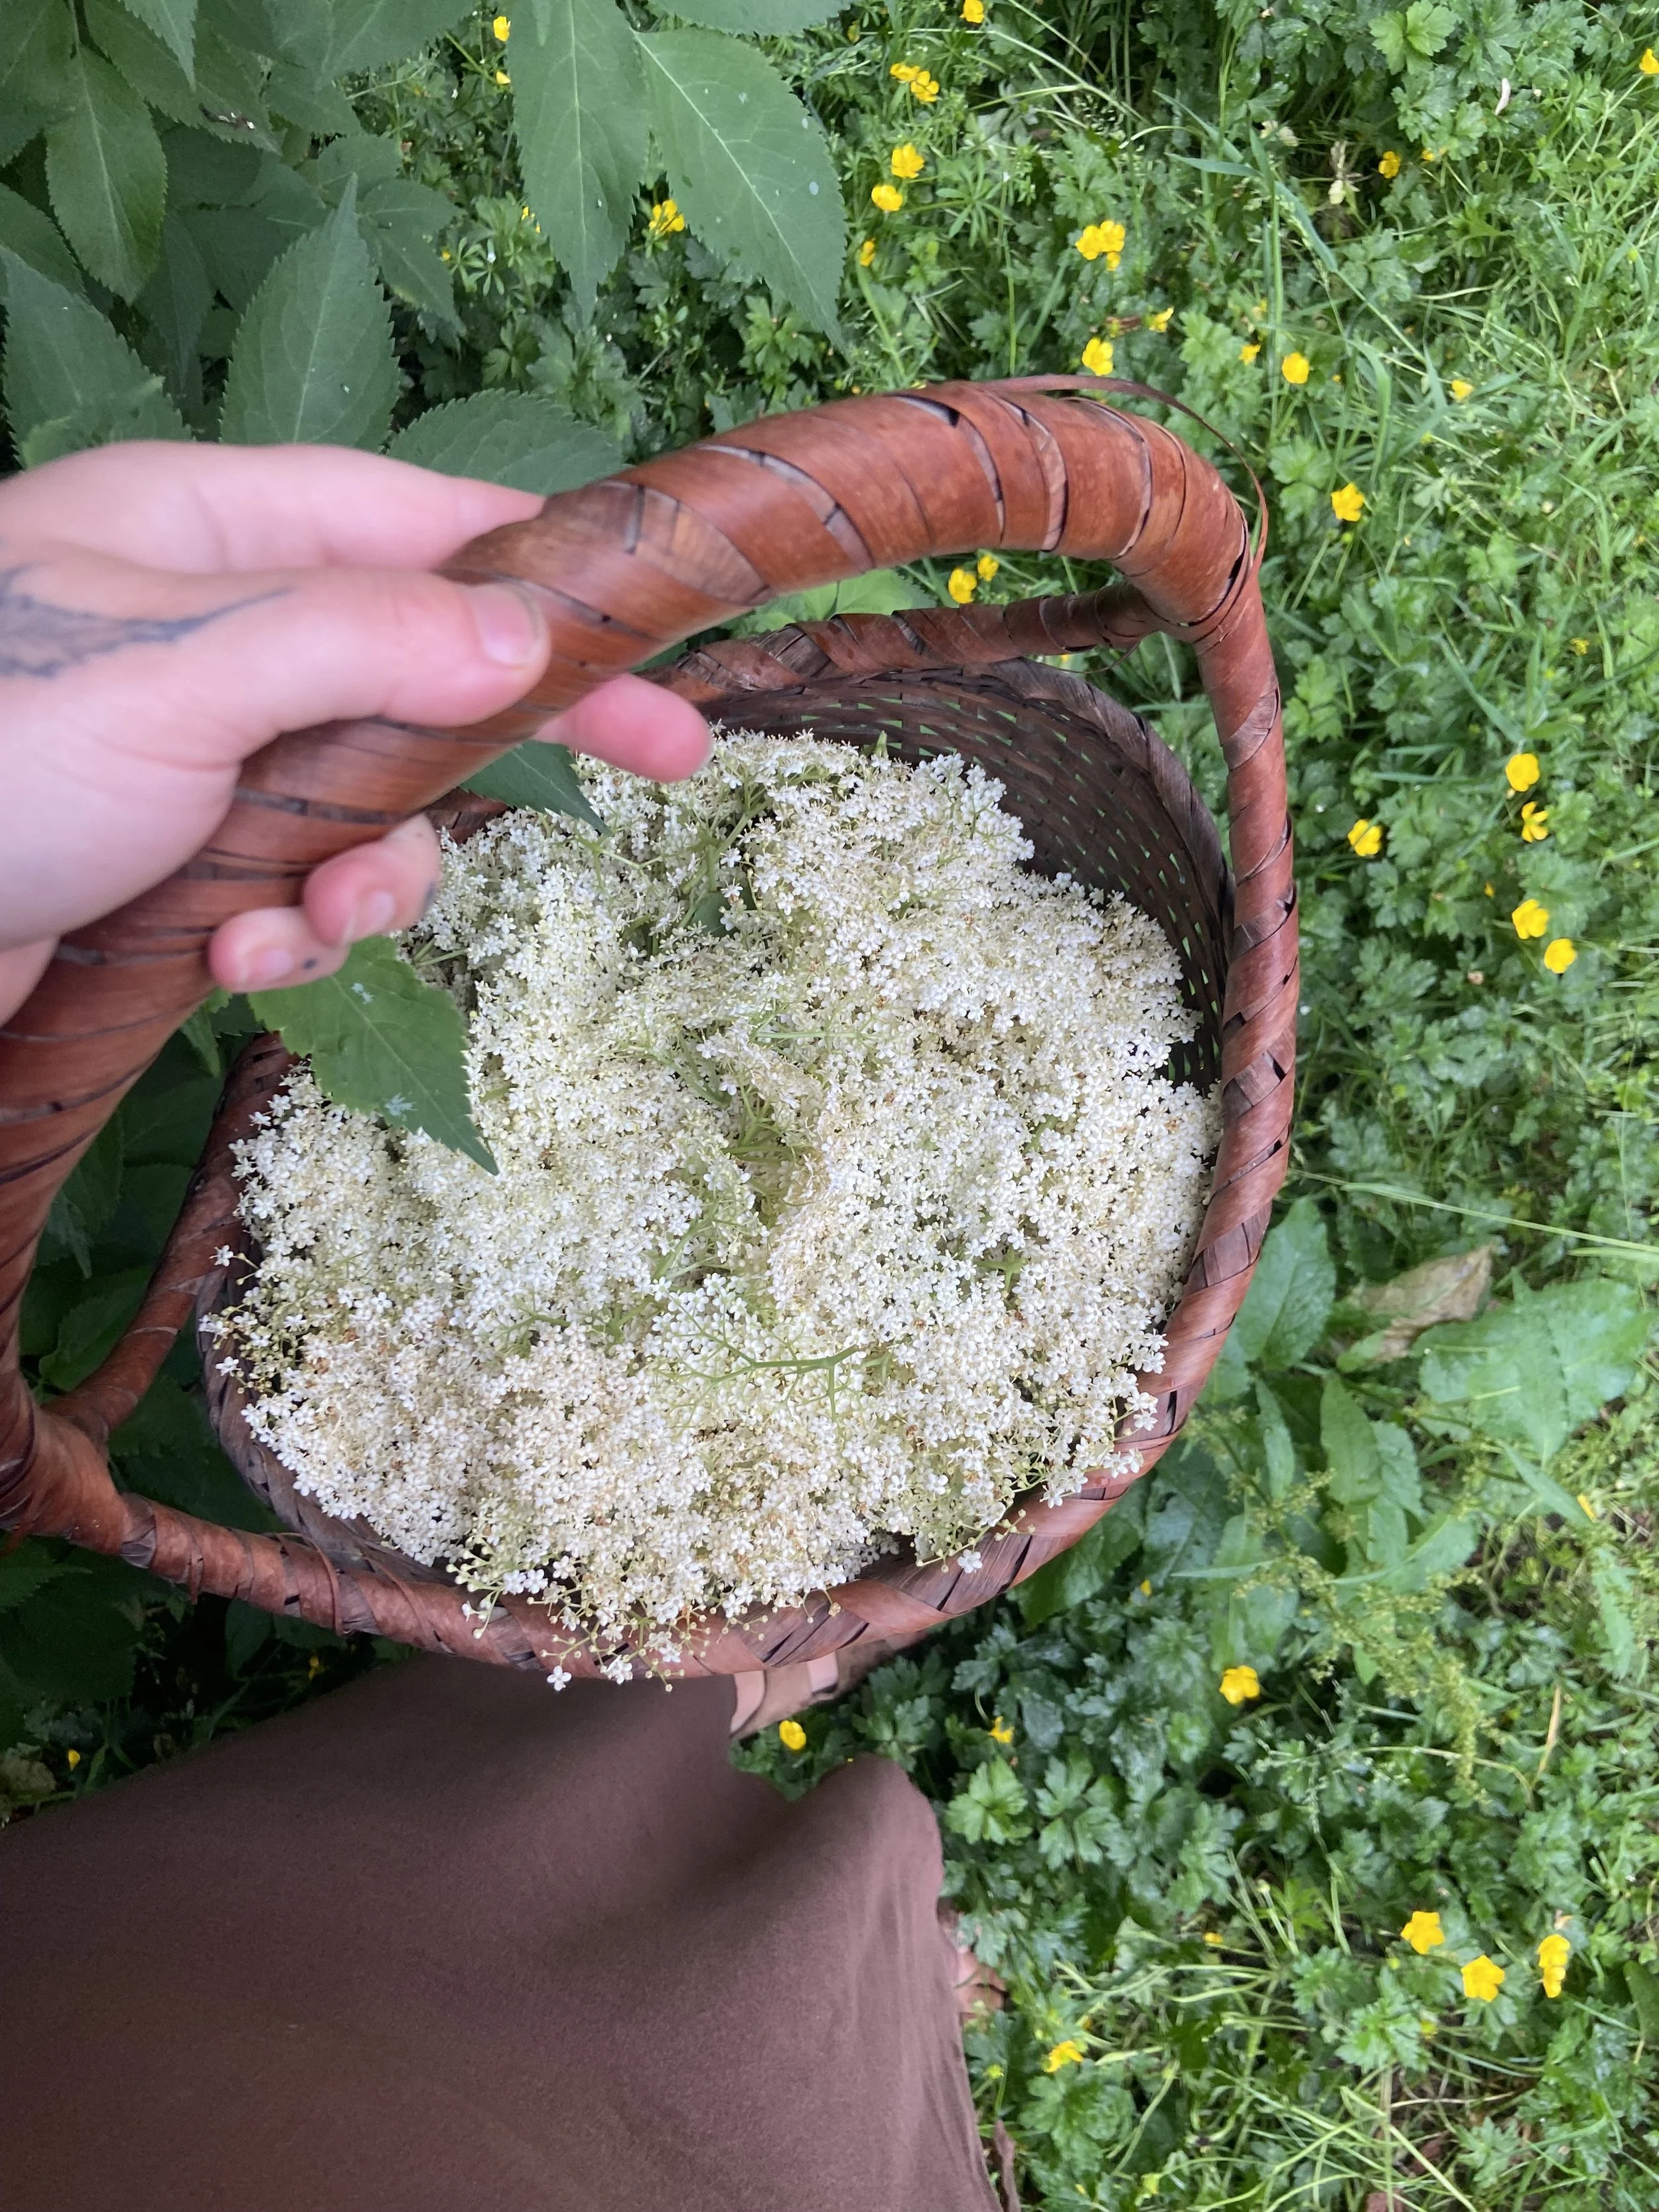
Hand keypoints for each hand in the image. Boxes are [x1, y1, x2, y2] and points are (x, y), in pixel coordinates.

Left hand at [0, 441, 710, 1023]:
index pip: (421, 521)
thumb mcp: (174, 671)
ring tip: (306, 920)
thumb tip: (517, 630)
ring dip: (364, 878)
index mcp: (204, 530)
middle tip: (666, 770)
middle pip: (419, 668)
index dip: (551, 574)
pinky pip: (290, 890)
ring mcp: (192, 752)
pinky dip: (284, 934)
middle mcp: (211, 631)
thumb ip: (355, 639)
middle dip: (503, 742)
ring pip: (365, 805)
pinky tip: (235, 963)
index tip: (659, 630)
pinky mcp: (170, 864)